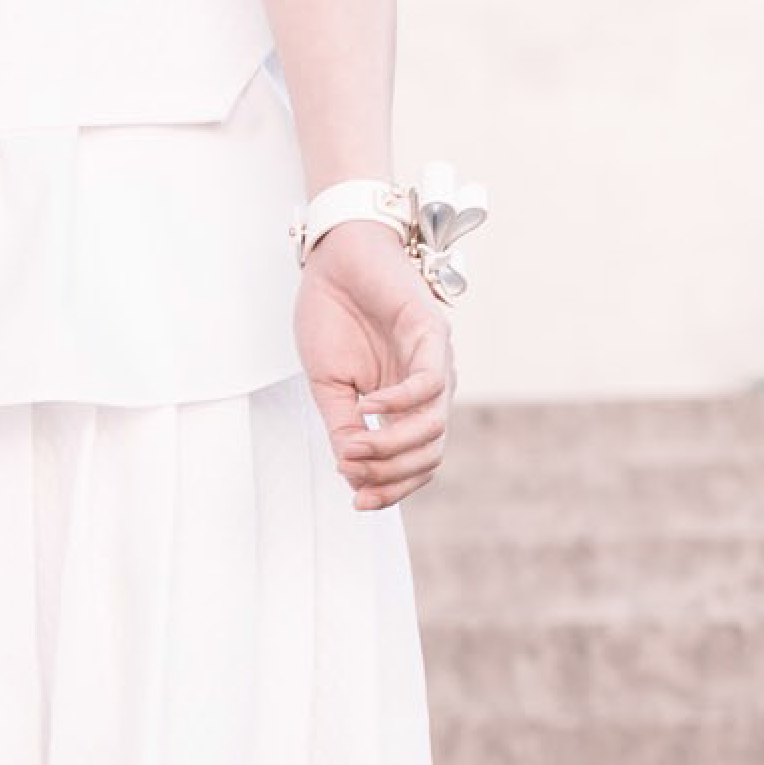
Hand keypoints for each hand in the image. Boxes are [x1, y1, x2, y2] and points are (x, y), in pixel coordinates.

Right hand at [295, 221, 454, 509]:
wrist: (335, 261)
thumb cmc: (332, 318)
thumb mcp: (328, 386)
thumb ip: (343, 427)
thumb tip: (351, 471)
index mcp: (407, 405)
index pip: (417, 463)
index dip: (392, 491)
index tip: (356, 503)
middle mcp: (430, 388)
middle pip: (431, 454)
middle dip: (392, 475)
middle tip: (352, 471)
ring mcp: (435, 361)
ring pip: (434, 425)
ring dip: (392, 446)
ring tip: (353, 442)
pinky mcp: (431, 332)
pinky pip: (427, 383)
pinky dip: (397, 403)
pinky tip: (366, 404)